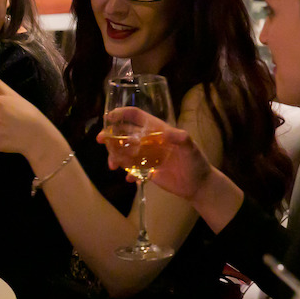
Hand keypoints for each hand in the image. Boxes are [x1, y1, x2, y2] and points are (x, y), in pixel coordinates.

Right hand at [99, 107, 214, 200]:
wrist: (199, 184)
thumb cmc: (196, 162)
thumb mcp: (190, 147)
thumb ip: (181, 138)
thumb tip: (169, 132)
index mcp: (157, 130)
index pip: (137, 116)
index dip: (122, 114)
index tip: (108, 117)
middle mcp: (149, 141)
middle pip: (125, 133)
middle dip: (110, 135)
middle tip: (100, 140)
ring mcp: (147, 156)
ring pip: (125, 152)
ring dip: (116, 156)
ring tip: (113, 166)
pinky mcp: (148, 171)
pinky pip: (133, 170)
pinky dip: (129, 174)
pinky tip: (130, 180)